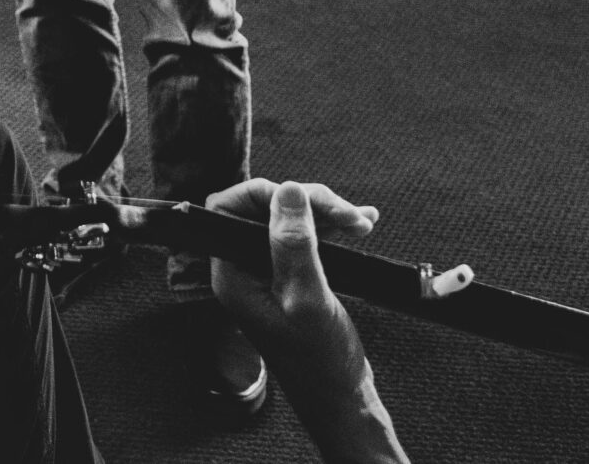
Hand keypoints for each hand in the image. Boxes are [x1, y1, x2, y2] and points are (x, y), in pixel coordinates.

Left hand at [207, 179, 383, 421]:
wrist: (342, 397)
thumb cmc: (320, 362)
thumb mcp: (308, 299)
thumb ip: (294, 244)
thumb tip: (287, 192)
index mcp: (234, 275)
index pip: (227, 209)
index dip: (262, 193)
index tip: (302, 197)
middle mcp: (246, 269)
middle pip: (264, 209)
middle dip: (308, 202)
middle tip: (348, 213)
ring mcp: (270, 272)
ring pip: (290, 220)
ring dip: (327, 213)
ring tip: (361, 220)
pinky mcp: (294, 276)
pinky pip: (308, 237)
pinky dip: (333, 227)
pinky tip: (361, 223)